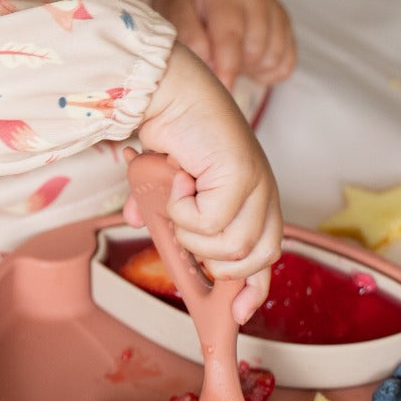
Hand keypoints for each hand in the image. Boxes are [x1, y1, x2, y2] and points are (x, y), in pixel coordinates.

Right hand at [124, 51, 282, 323]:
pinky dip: (182, 208)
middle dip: (215, 260)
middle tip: (184, 232)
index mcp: (254, 192)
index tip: (235, 313)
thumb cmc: (169, 124)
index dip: (254, 289)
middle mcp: (263, 190)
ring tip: (177, 192)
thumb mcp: (164, 178)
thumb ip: (157, 204)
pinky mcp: (241, 176)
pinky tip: (178, 176)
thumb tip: (132, 220)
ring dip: (191, 230)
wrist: (166, 87)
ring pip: (229, 247)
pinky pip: (210, 223)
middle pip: (254, 257)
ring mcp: (257, 183)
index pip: (267, 255)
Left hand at [153, 0, 295, 89]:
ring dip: (252, 69)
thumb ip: (189, 37)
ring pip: (273, 59)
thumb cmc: (190, 7)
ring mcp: (276, 12)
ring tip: (230, 58)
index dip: (226, 68)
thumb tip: (207, 62)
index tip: (221, 90)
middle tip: (215, 63)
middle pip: (254, 52)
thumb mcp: (176, 14)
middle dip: (235, 67)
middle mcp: (258, 0)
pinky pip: (286, 65)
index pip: (231, 38)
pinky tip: (248, 62)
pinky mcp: (288, 26)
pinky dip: (268, 72)